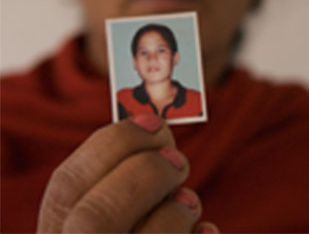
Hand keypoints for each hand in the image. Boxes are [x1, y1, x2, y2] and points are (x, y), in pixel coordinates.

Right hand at [37, 114, 212, 232]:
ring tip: (188, 203)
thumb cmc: (132, 230)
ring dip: (176, 212)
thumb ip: (122, 177)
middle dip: (146, 173)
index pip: (66, 185)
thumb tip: (158, 128)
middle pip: (94, 218)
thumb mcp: (113, 208)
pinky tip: (204, 233)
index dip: (114, 143)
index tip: (155, 123)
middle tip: (178, 160)